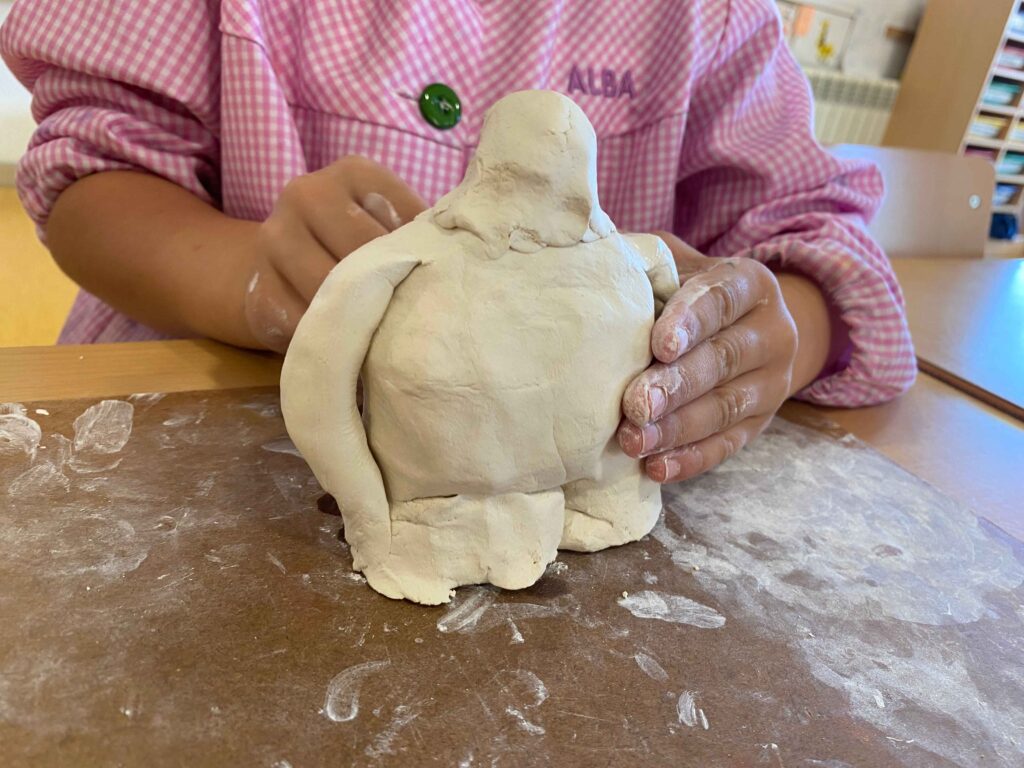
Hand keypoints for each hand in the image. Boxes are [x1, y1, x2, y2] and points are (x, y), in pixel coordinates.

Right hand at [243, 156, 426, 351]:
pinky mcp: (259, 291)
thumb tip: (471, 264)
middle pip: (368, 254)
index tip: (441, 285)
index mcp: (354, 172)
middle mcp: (307, 194)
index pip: (406, 220)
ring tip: (390, 337)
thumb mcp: (388, 224)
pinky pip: (309, 323)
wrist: (276, 266)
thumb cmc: (355, 245)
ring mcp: (275, 240)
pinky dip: (336, 340)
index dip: (426, 260)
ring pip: (336, 291)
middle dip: (393, 289)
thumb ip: (419, 235)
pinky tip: (353, 346)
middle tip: (420, 321)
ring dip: (366, 319)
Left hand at [617, 232, 798, 483]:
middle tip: (635, 403)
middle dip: (677, 385)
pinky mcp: (758, 424)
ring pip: (725, 409)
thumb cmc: (687, 290)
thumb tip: (594, 259)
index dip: (691, 321)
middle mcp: (773, 333)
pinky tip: (655, 468)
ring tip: (634, 441)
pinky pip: (727, 446)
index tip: (658, 344)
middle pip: (724, 360)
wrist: (745, 326)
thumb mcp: (675, 263)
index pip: (723, 300)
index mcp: (751, 284)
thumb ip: (646, 262)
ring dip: (677, 429)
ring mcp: (771, 383)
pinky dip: (690, 459)